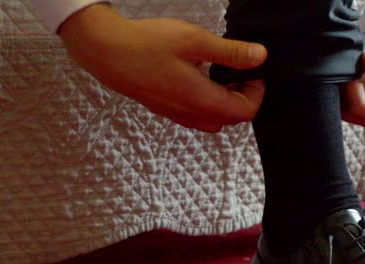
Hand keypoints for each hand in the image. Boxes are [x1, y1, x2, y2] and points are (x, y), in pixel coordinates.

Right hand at [58, 4, 266, 131]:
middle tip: (242, 72)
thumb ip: (231, 52)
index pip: (246, 111)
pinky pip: (195, 115)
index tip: (255, 73)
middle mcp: (191, 114)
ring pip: (214, 120)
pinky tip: (199, 78)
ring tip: (222, 75)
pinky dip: (207, 103)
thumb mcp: (196, 41)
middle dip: (243, 98)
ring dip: (225, 102)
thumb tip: (259, 57)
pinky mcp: (165, 109)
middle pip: (232, 119)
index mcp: (203, 101)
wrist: (105, 51)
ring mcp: (177, 114)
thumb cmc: (146, 44)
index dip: (257, 93)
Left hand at [342, 20, 364, 131]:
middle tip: (346, 64)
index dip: (348, 87)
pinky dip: (344, 90)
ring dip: (342, 90)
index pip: (360, 107)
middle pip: (350, 112)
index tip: (347, 65)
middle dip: (343, 90)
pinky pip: (347, 104)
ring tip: (349, 66)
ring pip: (345, 110)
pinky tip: (349, 73)